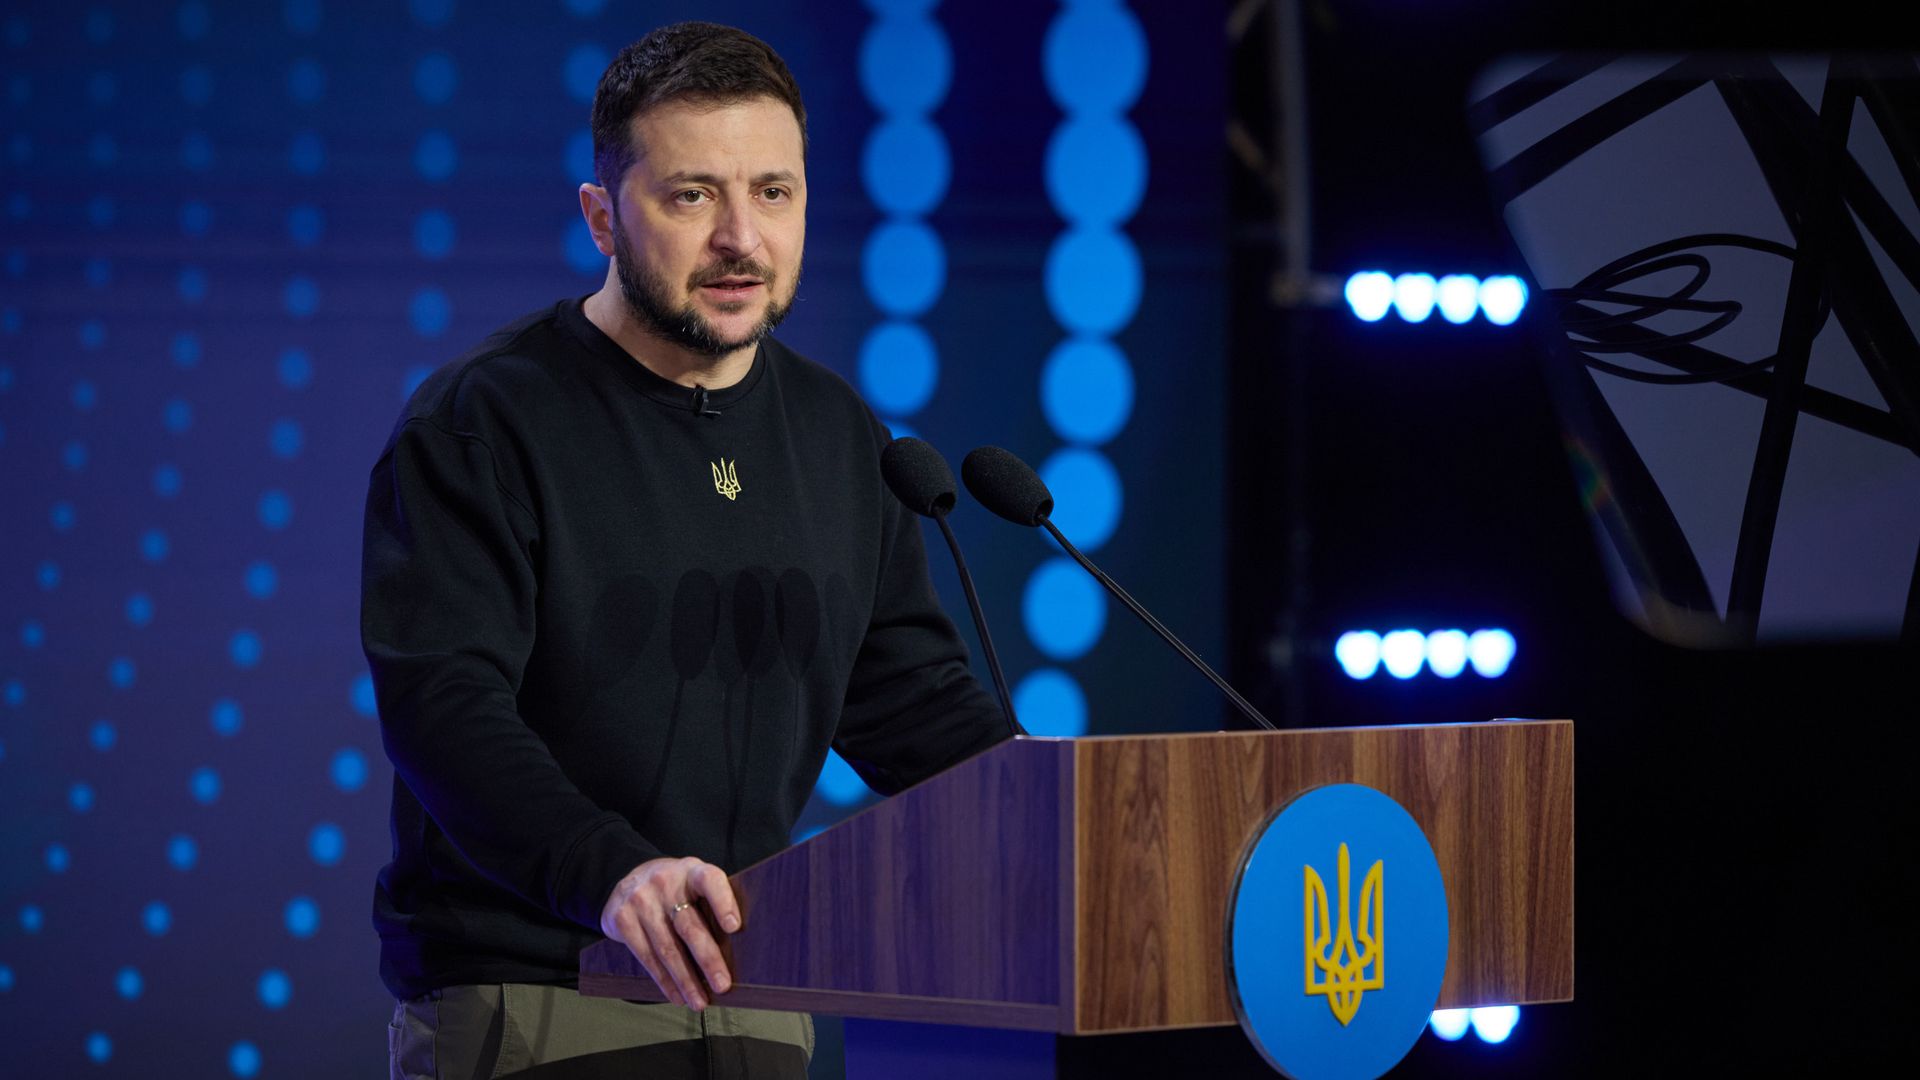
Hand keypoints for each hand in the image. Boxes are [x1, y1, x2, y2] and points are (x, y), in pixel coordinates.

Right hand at [599, 857, 741, 1010]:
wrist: (629, 879)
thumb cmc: (675, 890)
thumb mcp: (693, 884)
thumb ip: (711, 905)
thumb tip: (737, 951)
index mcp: (691, 870)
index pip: (710, 881)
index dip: (723, 902)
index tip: (734, 927)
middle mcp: (665, 882)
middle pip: (689, 926)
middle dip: (708, 960)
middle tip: (722, 985)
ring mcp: (641, 900)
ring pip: (667, 948)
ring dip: (686, 980)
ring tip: (699, 1001)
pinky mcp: (622, 919)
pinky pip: (646, 956)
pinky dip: (664, 980)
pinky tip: (677, 995)